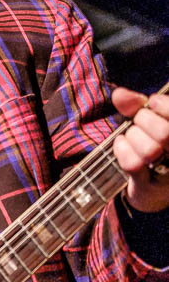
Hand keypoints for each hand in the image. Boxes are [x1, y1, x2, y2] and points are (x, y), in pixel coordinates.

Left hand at [112, 87, 168, 213]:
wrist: (151, 185)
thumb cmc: (152, 145)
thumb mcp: (147, 121)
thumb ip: (136, 105)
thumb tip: (118, 94)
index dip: (164, 106)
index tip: (152, 101)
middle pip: (165, 133)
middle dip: (144, 120)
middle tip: (138, 122)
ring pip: (149, 150)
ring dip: (133, 137)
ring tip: (131, 136)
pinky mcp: (149, 187)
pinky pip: (133, 164)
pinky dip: (122, 150)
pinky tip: (121, 144)